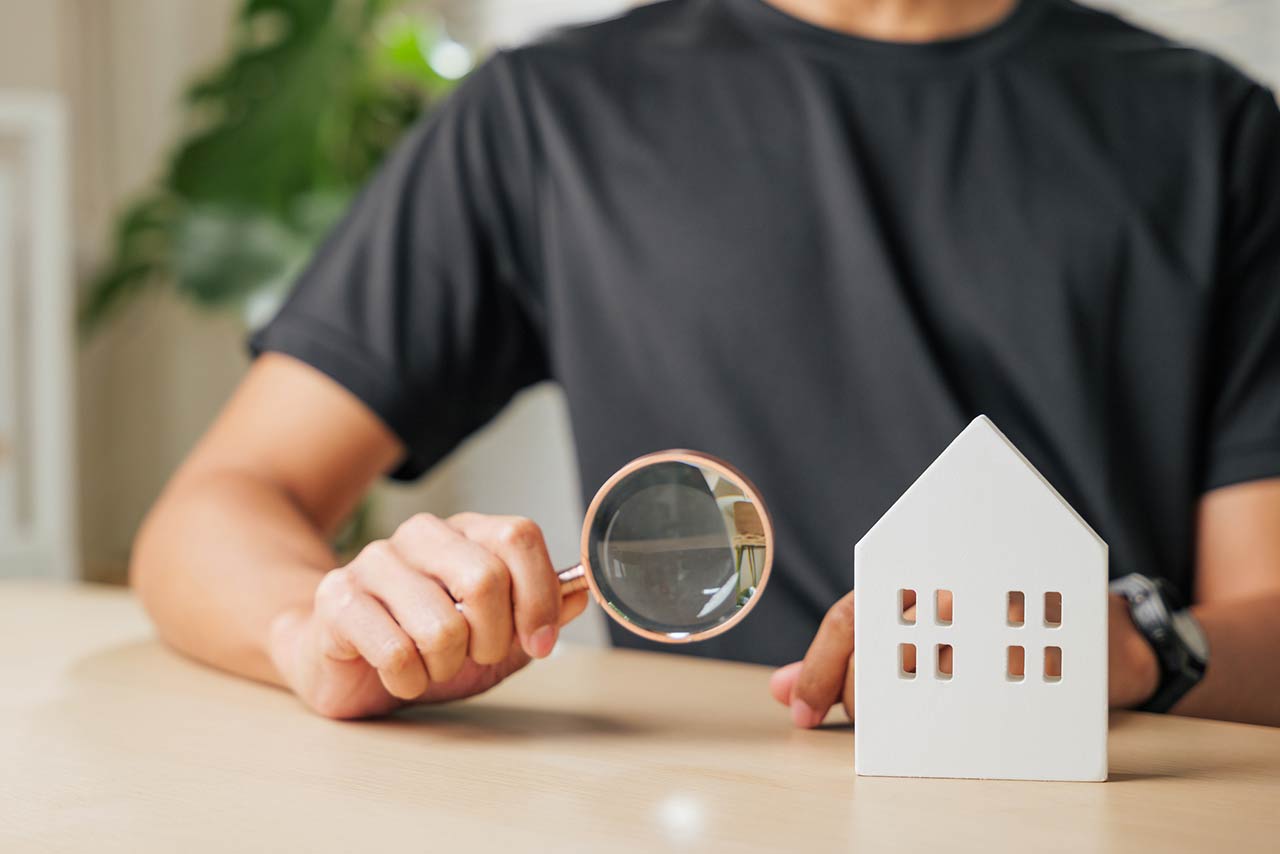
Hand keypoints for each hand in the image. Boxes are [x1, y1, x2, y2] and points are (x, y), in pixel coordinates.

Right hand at [267, 513, 588, 718]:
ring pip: (442, 625)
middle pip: (485, 578)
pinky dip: (409, 679)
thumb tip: (581, 592)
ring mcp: (376, 561)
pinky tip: (399, 675)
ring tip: (432, 665)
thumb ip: (539, 614)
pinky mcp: (339, 598)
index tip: (538, 641)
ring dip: (447, 666)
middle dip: (492, 638)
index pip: (519, 536)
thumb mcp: (495, 637)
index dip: (538, 594)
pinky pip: (395, 651)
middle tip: (476, 656)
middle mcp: (422, 536)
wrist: (346, 664)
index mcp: (466, 534)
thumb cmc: (425, 647)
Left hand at [770, 590, 1160, 727]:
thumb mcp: (916, 637)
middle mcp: (949, 588)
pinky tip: (971, 724)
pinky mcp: (1043, 642)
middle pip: (878, 655)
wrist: (1098, 627)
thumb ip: (845, 662)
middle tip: (881, 723)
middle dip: (865, 701)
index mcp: (916, 580)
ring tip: (927, 722)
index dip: (818, 669)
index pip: (849, 619)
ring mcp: (996, 612)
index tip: (801, 713)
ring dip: (914, 714)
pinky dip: (970, 718)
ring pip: (922, 678)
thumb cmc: (990, 630)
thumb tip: (780, 691)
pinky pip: (989, 692)